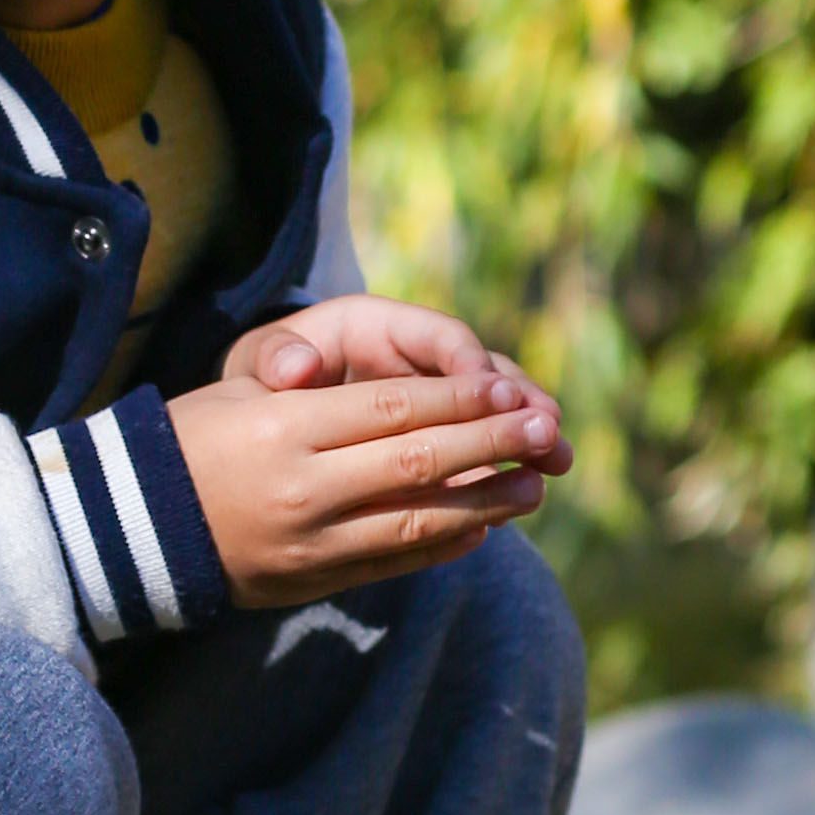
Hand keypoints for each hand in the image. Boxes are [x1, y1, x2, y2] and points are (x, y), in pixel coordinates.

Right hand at [171, 352, 569, 605]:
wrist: (125, 527)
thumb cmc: (188, 440)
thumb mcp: (241, 392)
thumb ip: (330, 397)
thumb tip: (421, 402)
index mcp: (284, 428)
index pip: (395, 410)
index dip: (462, 399)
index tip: (511, 386)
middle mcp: (302, 489)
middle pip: (418, 462)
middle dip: (490, 443)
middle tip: (545, 429)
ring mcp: (309, 544)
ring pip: (416, 521)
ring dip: (483, 502)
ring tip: (532, 485)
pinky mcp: (311, 582)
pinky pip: (392, 564)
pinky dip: (442, 545)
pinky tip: (481, 527)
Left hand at [224, 292, 564, 432]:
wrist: (258, 403)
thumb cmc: (261, 374)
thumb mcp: (258, 361)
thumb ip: (276, 358)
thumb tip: (297, 366)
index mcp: (374, 322)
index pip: (438, 337)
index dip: (469, 367)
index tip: (496, 396)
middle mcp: (413, 353)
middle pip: (480, 372)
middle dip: (517, 402)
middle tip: (548, 430)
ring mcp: (430, 392)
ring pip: (492, 407)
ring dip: (524, 433)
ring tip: (557, 461)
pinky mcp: (435, 431)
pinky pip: (476, 445)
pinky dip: (501, 466)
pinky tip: (525, 492)